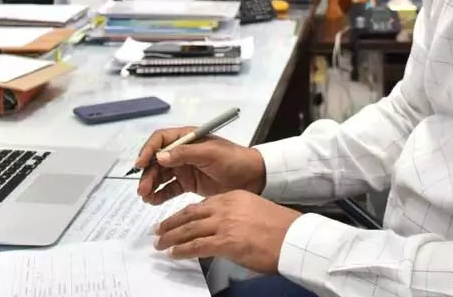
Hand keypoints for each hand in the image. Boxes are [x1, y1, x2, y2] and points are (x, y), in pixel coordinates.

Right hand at [135, 127, 265, 203]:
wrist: (253, 178)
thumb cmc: (233, 160)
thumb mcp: (210, 154)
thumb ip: (185, 154)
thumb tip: (159, 157)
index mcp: (188, 138)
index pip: (161, 140)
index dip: (148, 150)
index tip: (140, 164)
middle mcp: (183, 152)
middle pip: (157, 160)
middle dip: (147, 173)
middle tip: (143, 189)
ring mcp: (185, 168)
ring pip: (160, 175)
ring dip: (151, 185)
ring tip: (146, 198)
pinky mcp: (189, 184)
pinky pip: (169, 188)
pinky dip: (160, 194)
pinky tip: (154, 201)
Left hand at [154, 190, 300, 273]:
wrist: (293, 238)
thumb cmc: (279, 228)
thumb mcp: (253, 212)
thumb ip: (235, 217)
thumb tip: (222, 230)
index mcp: (233, 197)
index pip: (201, 205)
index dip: (184, 214)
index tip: (175, 220)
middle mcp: (225, 207)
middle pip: (190, 215)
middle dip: (171, 224)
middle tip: (158, 231)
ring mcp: (224, 224)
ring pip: (189, 229)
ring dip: (171, 238)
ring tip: (160, 244)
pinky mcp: (225, 241)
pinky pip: (196, 245)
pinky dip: (182, 250)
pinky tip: (174, 253)